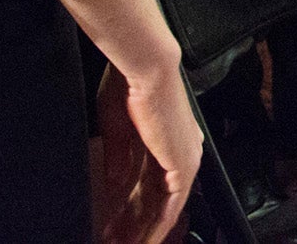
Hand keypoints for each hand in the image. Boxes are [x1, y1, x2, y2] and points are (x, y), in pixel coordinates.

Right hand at [94, 60, 199, 243]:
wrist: (145, 70)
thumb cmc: (128, 85)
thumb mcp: (117, 128)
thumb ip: (118, 156)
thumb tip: (114, 182)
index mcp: (165, 136)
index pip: (148, 180)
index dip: (128, 205)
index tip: (111, 223)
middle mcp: (180, 149)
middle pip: (155, 198)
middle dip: (132, 223)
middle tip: (114, 241)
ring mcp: (184, 159)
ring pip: (163, 207)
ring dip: (142, 230)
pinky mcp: (183, 167)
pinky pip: (171, 208)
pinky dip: (156, 227)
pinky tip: (142, 241)